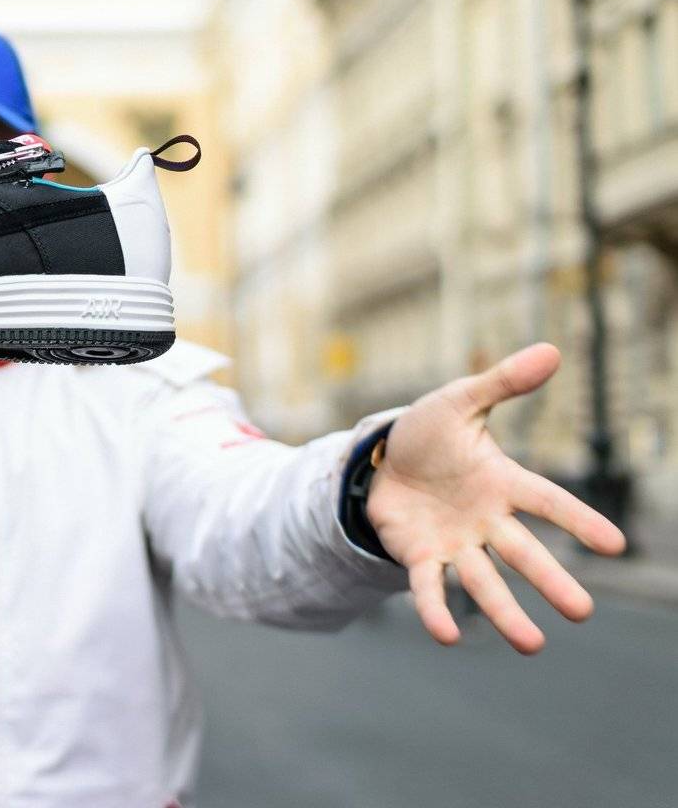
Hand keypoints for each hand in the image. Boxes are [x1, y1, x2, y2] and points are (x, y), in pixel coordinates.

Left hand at [365, 343, 625, 654]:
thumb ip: (502, 382)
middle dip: (551, 581)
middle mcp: (486, 520)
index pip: (547, 501)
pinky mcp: (420, 556)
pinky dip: (436, 611)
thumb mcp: (459, 401)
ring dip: (506, 612)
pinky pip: (430, 587)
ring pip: (484, 581)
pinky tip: (446, 636)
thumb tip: (551, 350)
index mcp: (501, 482)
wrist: (381, 461)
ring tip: (533, 645)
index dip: (578, 521)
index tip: (614, 544)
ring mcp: (455, 542)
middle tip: (581, 611)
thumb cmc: (428, 433)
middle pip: (523, 553)